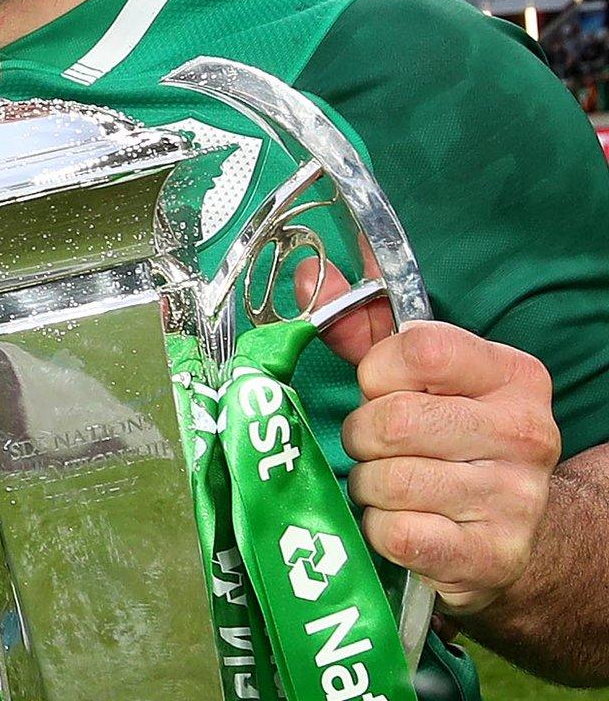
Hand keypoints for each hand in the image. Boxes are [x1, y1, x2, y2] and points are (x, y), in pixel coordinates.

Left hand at [306, 256, 560, 615]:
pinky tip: (403, 524)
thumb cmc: (450, 443)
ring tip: (393, 486)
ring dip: (370, 486)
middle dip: (363, 436)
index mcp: (513, 376)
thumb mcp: (420, 378)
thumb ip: (363, 326)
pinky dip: (380, 530)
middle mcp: (523, 434)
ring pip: (387, 480)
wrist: (514, 536)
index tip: (383, 390)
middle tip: (380, 448)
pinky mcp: (489, 556)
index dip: (378, 372)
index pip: (418, 351)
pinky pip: (394, 533)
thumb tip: (308, 276)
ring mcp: (513, 499)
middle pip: (392, 421)